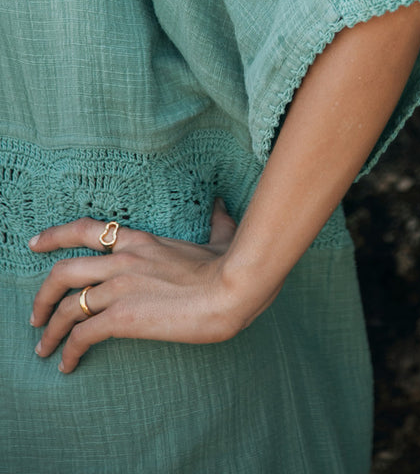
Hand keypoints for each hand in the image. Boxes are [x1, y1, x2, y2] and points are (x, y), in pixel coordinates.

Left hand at [28, 199, 270, 372]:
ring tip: (44, 347)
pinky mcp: (123, 317)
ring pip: (68, 307)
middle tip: (36, 313)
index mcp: (141, 241)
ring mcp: (120, 288)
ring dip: (50, 329)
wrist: (233, 288)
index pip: (87, 230)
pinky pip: (82, 336)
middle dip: (42, 294)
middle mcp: (122, 260)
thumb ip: (217, 222)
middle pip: (63, 272)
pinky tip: (68, 364)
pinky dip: (69, 352)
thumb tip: (221, 206)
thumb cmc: (231, 265)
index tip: (35, 244)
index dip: (55, 235)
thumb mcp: (221, 238)